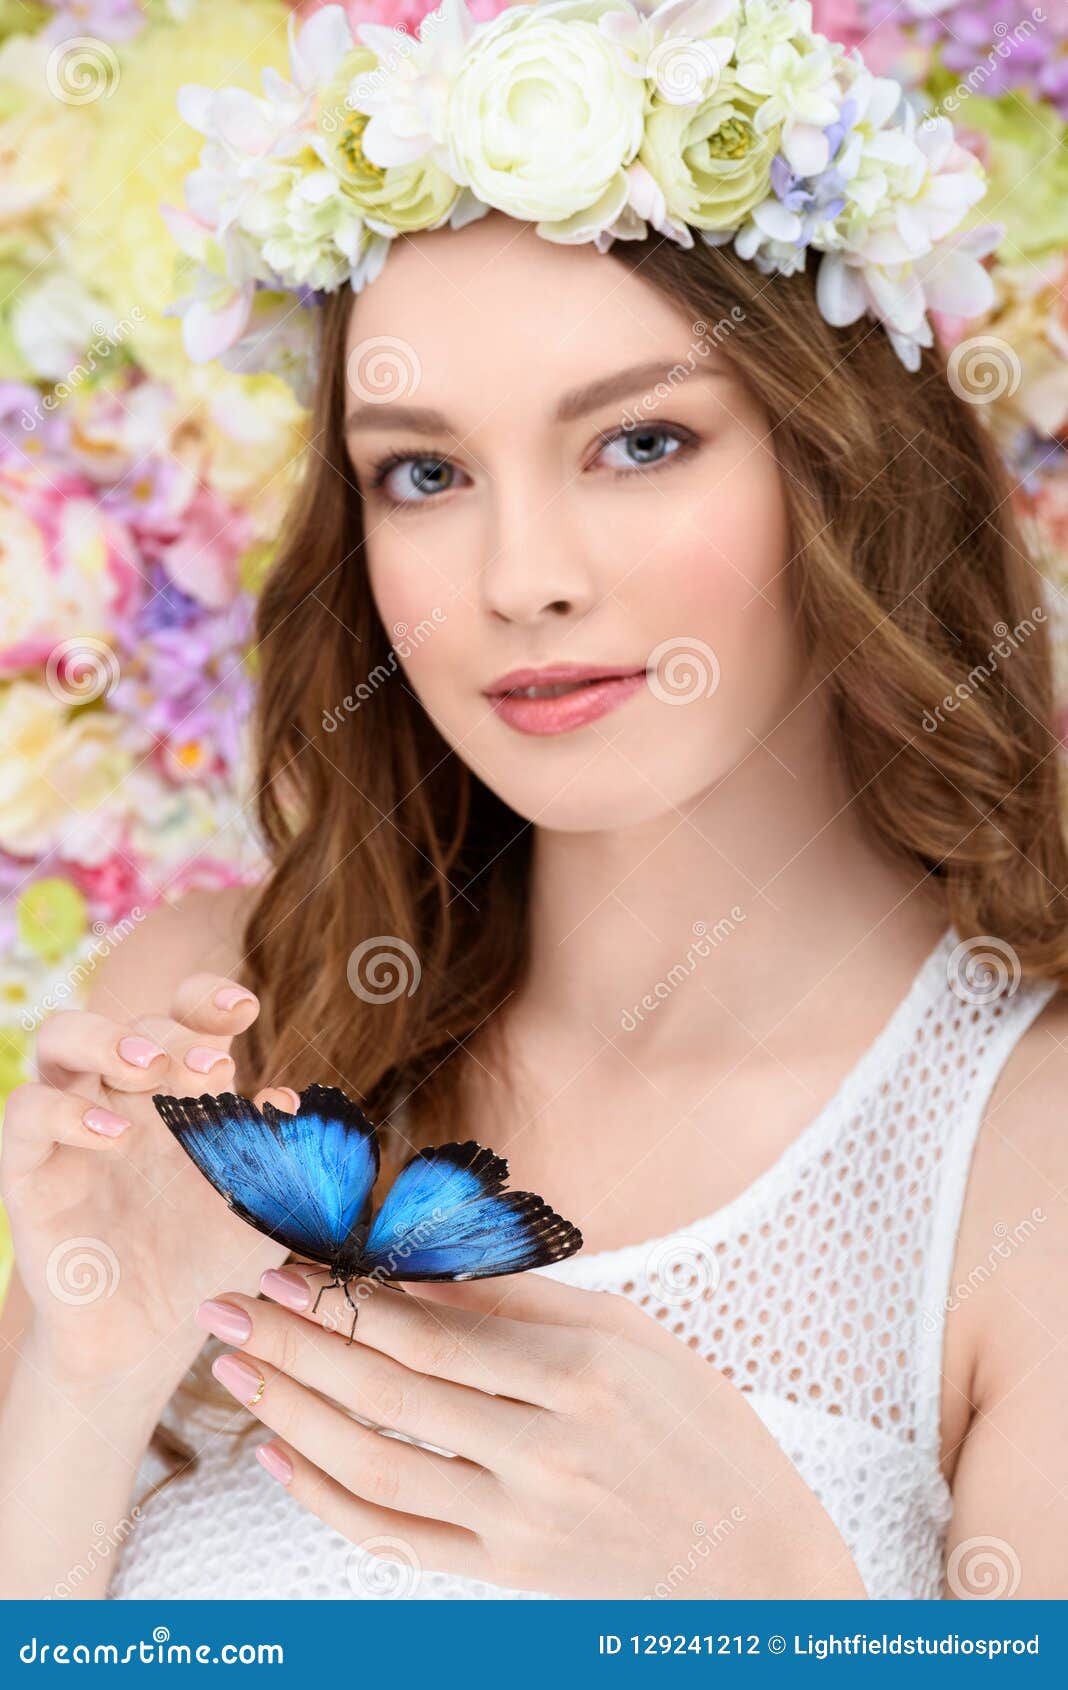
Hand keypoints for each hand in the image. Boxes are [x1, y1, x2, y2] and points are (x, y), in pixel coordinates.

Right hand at [0, 975, 293, 1400]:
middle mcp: (122, 1095)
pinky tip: (114, 1135)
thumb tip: (288, 1101)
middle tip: (211, 1069)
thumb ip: (282, 1159)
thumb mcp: (259, 1208)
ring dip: (104, 1038)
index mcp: (179, 1090)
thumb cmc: (205, 1259)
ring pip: (59, 1038)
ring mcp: (71, 1127)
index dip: (208, 998)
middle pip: (131, 1021)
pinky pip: (26, 1114)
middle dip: (172, 1031)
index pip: (185, 1014)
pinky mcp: (28, 1172)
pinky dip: (66, 1111)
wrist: (148, 1336)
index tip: (245, 1008)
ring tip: (147, 1068)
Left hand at [195, 1267, 867, 1598]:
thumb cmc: (698, 1426)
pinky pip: (395, 1539)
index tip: (286, 1265)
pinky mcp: (506, 1576)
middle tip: (228, 1305)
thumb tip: (415, 1273)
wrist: (755, 1564)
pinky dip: (326, 1500)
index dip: (347, 1296)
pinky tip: (278, 1459)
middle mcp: (545, 1449)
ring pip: (375, 1464)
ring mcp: (522, 1522)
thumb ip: (524, 1302)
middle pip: (387, 1391)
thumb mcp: (632, 1336)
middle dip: (295, 1342)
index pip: (431, 1329)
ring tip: (236, 1371)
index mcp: (581, 1373)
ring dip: (292, 1414)